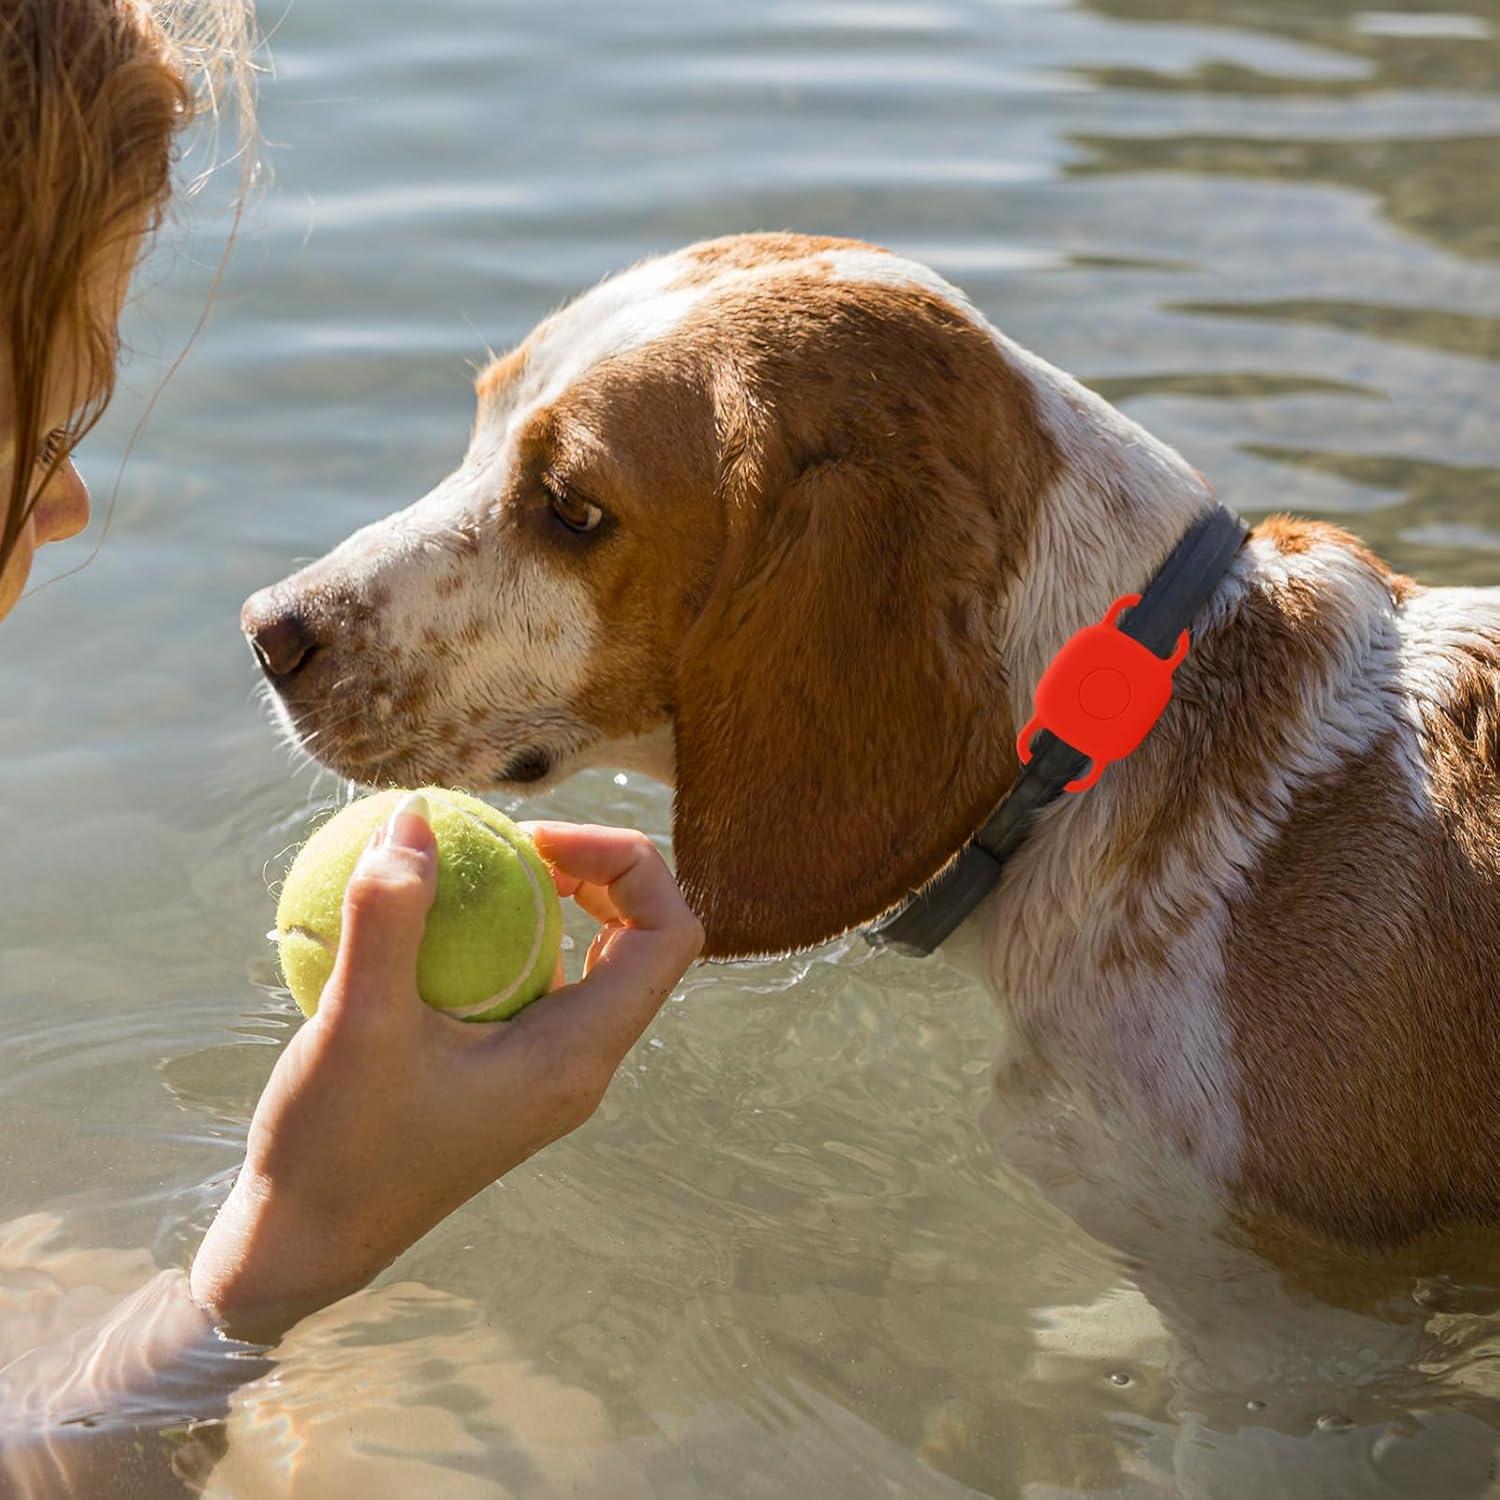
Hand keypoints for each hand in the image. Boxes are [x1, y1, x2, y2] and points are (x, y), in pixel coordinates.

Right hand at [190, 799, 702, 1340]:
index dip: (628, 864)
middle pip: (640, 941)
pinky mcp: (506, 1077)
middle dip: (595, 872)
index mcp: (578, 1057)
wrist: (300, 1250)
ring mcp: (545, 1075)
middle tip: (510, 842)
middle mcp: (579, 1066)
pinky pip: (531, 986)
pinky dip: (500, 940)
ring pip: (588, 963)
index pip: (669, 936)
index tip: (537, 840)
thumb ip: (388, 915)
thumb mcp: (354, 1023)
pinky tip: (424, 922)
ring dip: (548, 903)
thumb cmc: (334, 1150)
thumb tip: (414, 817)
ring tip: (473, 868)